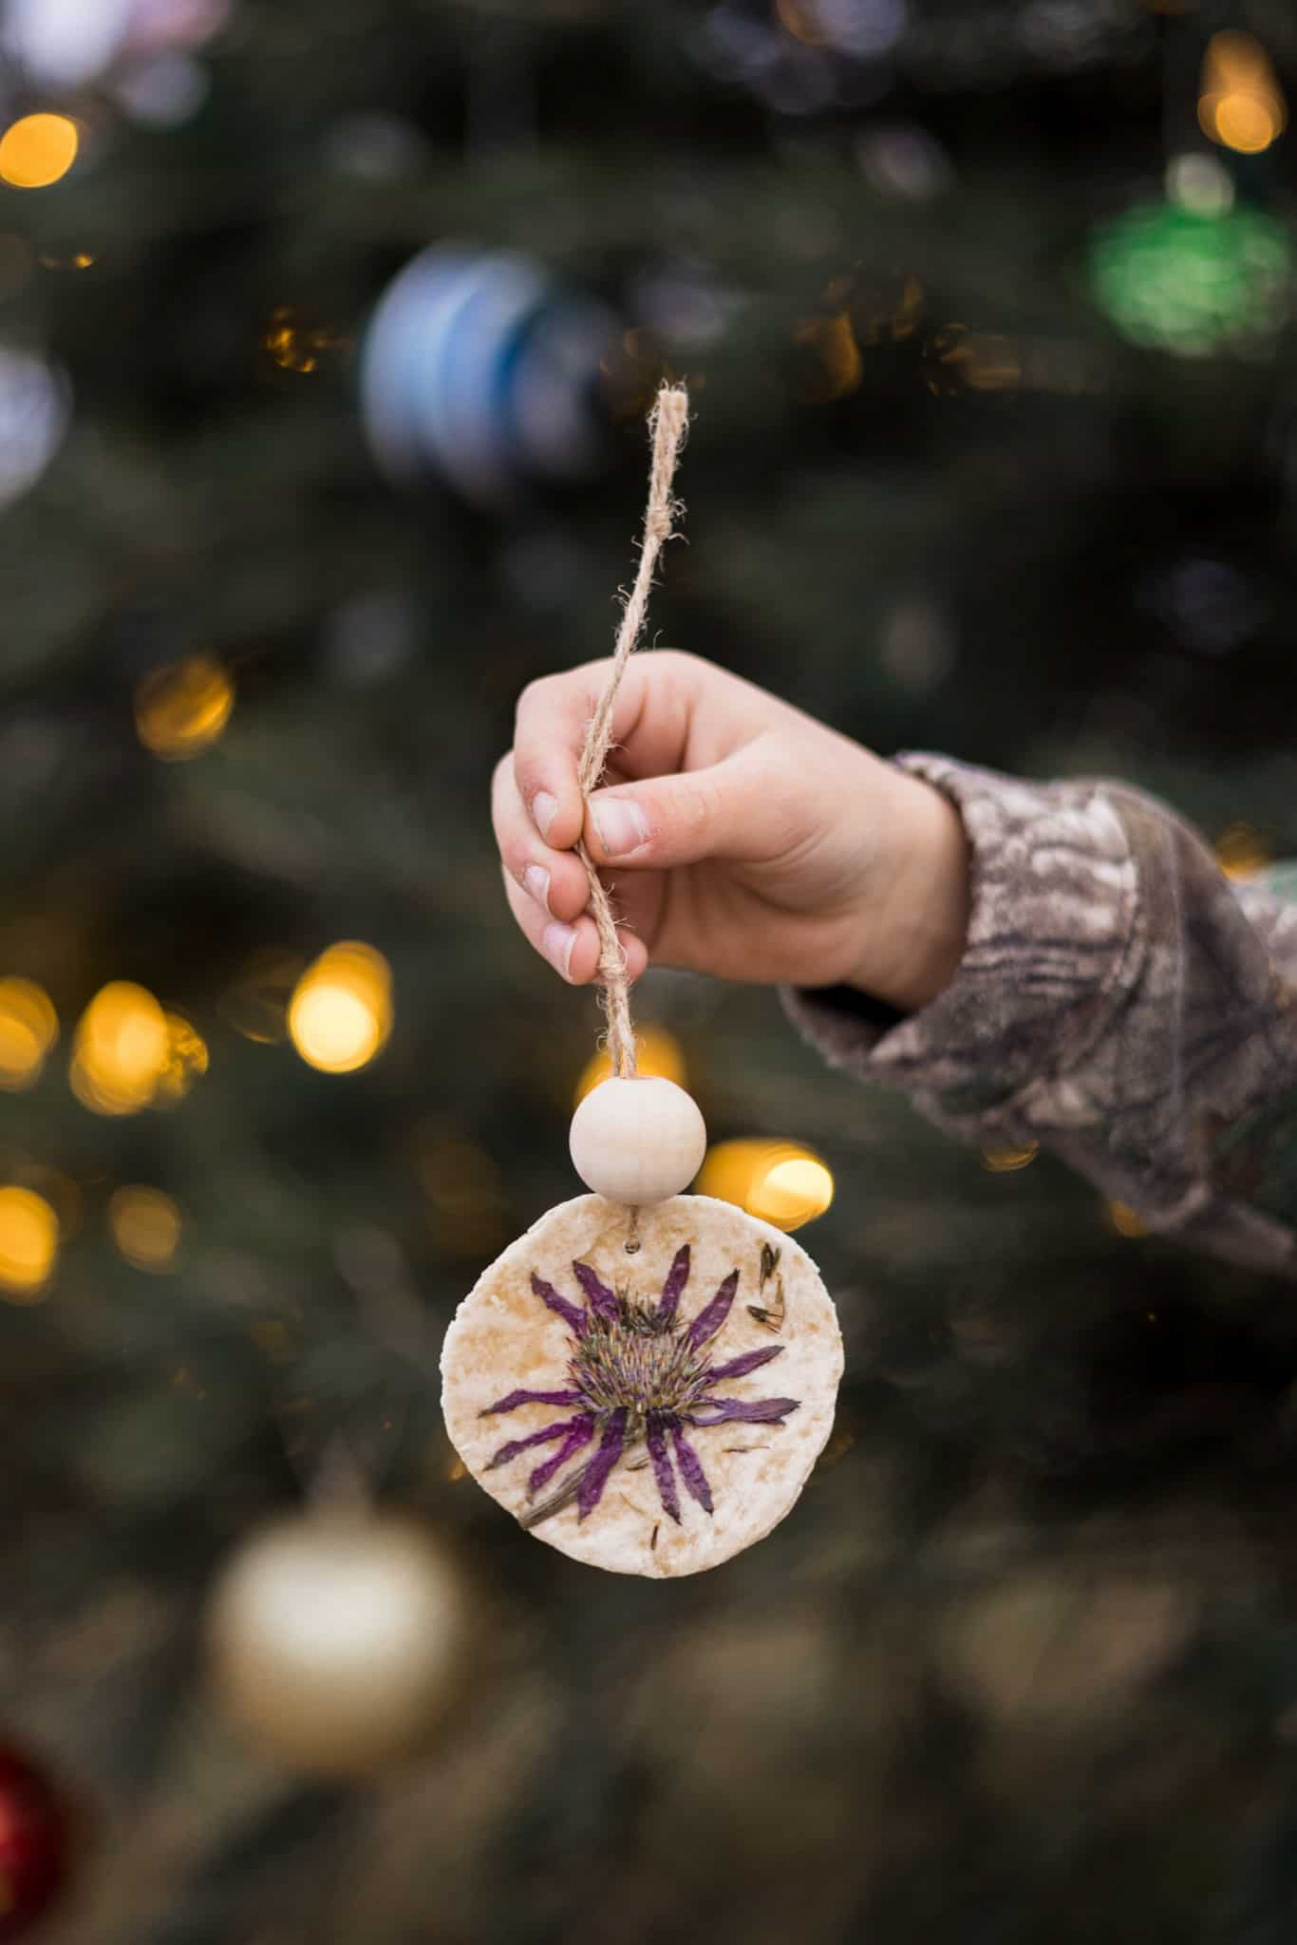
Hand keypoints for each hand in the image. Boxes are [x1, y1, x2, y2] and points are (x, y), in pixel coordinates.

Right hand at [492, 650, 969, 1012]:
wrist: (878, 898)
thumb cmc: (840, 813)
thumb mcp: (774, 800)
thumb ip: (688, 813)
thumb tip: (596, 832)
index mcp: (653, 704)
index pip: (556, 713)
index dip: (540, 764)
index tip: (562, 827)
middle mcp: (618, 765)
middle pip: (523, 793)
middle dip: (531, 850)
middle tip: (567, 900)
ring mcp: (613, 839)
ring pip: (533, 867)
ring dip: (542, 915)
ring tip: (584, 958)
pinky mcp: (625, 906)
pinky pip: (571, 927)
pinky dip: (578, 951)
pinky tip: (620, 970)